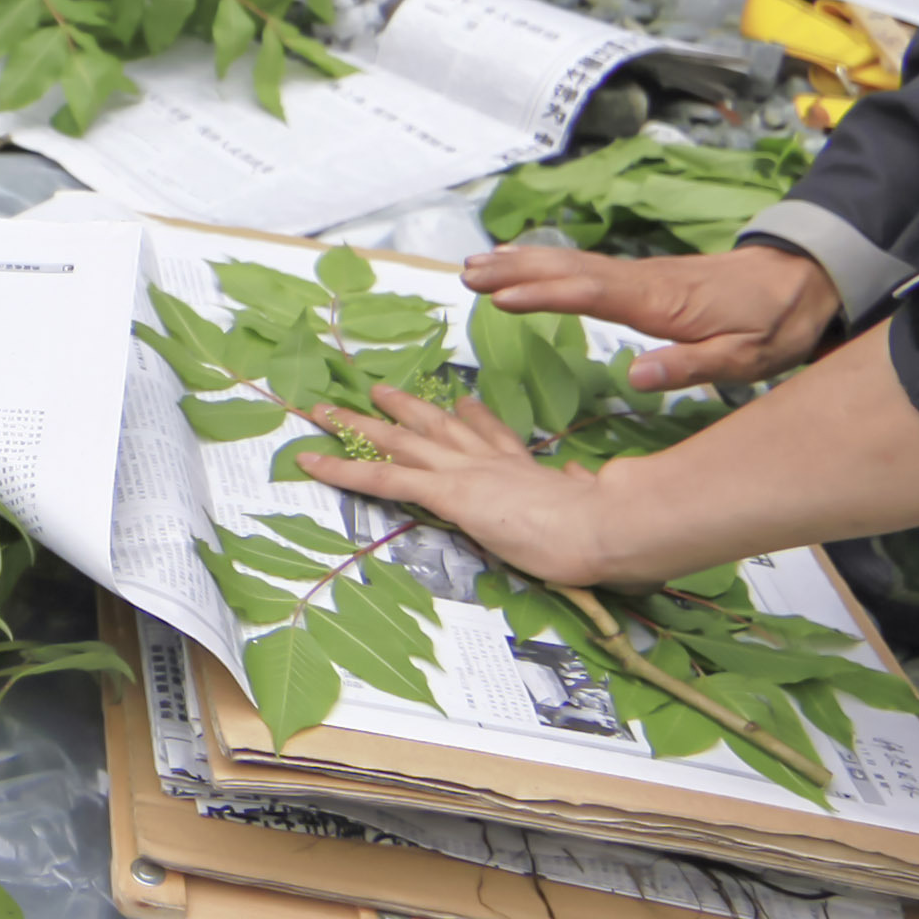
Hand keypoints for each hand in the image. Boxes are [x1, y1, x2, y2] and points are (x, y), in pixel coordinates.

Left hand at [291, 386, 644, 590]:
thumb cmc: (606, 528)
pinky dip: (343, 466)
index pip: (495, 439)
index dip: (478, 420)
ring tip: (329, 410)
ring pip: (399, 442)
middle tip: (381, 389)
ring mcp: (466, 472)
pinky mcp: (447, 491)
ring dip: (359, 425)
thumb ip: (579, 495)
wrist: (607, 527)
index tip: (467, 404)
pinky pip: (383, 476)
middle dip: (406, 409)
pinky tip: (312, 459)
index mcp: (527, 469)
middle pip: (438, 428)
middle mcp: (491, 462)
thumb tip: (581, 483)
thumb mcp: (592, 509)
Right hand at [464, 235, 838, 389]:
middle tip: (466, 272)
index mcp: (661, 302)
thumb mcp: (743, 358)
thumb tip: (634, 376)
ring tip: (476, 264)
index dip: (545, 294)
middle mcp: (642, 280)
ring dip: (522, 262)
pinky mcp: (642, 278)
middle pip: (569, 270)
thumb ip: (689, 366)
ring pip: (572, 264)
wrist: (801, 281)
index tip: (500, 296)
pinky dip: (547, 263)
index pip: (592, 293)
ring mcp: (640, 275)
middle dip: (516, 270)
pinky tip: (526, 265)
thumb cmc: (773, 325)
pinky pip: (584, 268)